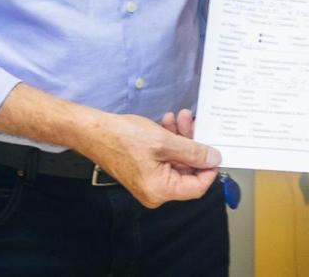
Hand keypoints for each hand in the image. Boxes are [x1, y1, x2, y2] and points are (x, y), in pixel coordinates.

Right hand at [79, 111, 219, 207]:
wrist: (94, 131)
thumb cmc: (123, 137)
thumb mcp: (164, 141)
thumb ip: (192, 152)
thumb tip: (214, 159)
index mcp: (161, 190)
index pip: (197, 187)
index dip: (209, 168)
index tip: (214, 148)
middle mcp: (156, 191)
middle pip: (187, 171)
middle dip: (192, 144)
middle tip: (192, 121)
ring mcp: (149, 181)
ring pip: (177, 161)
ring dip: (181, 138)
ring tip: (179, 117)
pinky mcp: (144, 170)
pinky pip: (165, 158)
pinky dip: (170, 141)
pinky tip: (168, 123)